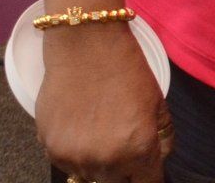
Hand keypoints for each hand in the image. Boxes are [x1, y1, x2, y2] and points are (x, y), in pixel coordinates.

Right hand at [36, 25, 170, 182]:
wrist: (85, 44)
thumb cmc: (126, 68)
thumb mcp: (157, 101)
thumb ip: (163, 137)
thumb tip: (160, 157)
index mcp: (138, 149)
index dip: (149, 176)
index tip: (146, 169)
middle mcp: (106, 160)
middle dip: (125, 172)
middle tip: (123, 146)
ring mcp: (75, 157)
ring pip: (90, 177)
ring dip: (98, 165)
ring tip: (100, 134)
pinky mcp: (50, 148)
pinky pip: (67, 164)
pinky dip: (75, 154)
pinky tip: (81, 129)